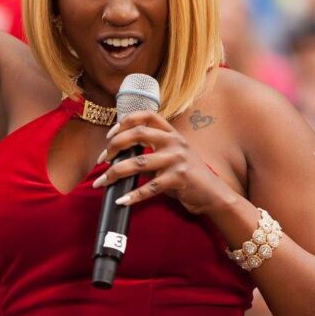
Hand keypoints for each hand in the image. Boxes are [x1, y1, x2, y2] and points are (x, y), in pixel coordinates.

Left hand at [92, 110, 222, 215]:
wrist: (212, 194)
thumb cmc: (187, 176)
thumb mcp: (171, 158)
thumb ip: (150, 153)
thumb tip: (119, 158)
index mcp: (172, 133)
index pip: (147, 115)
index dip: (125, 121)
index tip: (110, 134)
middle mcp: (175, 142)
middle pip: (138, 134)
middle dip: (114, 145)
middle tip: (102, 160)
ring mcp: (177, 159)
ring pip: (138, 162)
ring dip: (115, 172)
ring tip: (102, 181)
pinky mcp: (178, 178)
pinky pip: (149, 187)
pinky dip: (133, 195)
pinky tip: (121, 199)